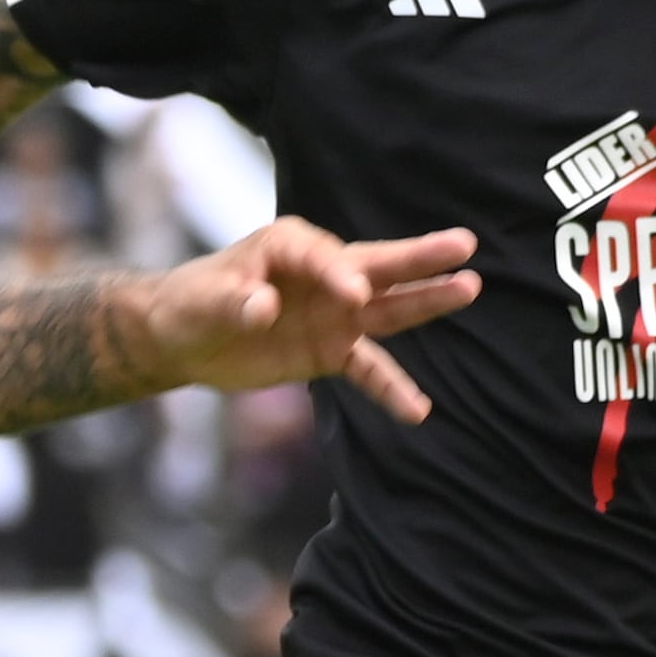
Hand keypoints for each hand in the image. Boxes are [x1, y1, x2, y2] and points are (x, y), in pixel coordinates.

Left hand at [134, 217, 473, 417]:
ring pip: (388, 309)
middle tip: (464, 245)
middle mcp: (324, 274)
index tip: (354, 293)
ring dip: (427, 302)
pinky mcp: (333, 351)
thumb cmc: (194, 302)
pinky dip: (391, 390)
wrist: (185, 337)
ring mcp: (335, 313)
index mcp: (292, 245)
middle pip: (377, 266)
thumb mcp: (207, 300)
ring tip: (470, 288)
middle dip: (418, 258)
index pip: (324, 258)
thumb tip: (262, 308)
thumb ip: (235, 302)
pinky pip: (369, 370)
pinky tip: (418, 411)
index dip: (338, 274)